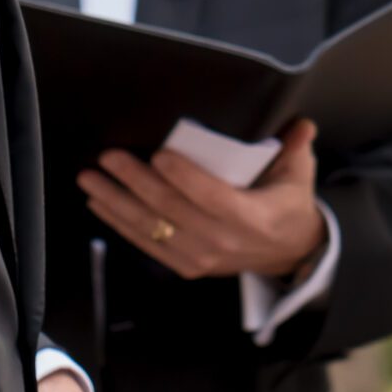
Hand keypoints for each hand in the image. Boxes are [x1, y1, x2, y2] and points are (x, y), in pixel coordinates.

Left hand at [78, 120, 327, 280]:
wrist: (288, 252)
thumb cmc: (287, 204)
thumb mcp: (299, 175)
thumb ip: (297, 148)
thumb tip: (302, 125)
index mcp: (251, 218)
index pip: (212, 197)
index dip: (183, 177)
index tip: (158, 154)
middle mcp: (222, 242)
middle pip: (171, 210)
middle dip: (134, 181)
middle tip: (109, 156)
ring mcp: (201, 258)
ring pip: (150, 229)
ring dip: (115, 202)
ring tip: (90, 178)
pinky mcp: (185, 266)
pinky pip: (146, 244)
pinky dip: (119, 223)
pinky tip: (99, 203)